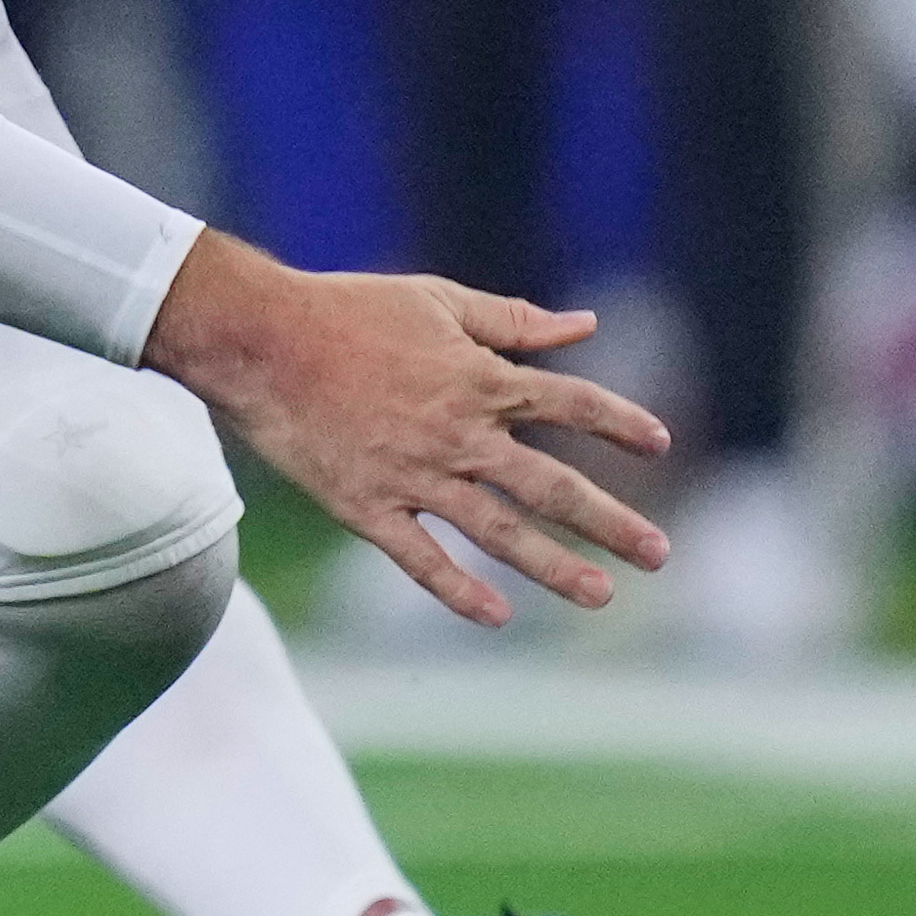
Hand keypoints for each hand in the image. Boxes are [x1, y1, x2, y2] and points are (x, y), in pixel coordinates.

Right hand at [143, 232, 674, 624]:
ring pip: (499, 531)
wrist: (257, 338)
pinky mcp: (366, 504)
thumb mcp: (436, 300)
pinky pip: (419, 557)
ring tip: (601, 596)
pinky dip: (457, 589)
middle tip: (658, 554)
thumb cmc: (345, 309)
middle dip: (611, 522)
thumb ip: (513, 320)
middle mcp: (459, 433)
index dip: (621, 424)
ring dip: (555, 566)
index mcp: (480, 378)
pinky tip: (495, 616)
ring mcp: (414, 474)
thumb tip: (585, 325)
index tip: (659, 444)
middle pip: (552, 485)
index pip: (573, 404)